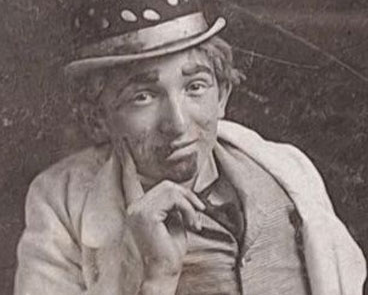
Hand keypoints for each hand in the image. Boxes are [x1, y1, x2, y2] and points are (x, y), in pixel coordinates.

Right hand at [119, 139, 203, 282]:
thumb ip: (175, 202)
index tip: (122, 144)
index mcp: (138, 206)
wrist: (166, 269)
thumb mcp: (176, 219)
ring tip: (195, 223)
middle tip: (199, 215)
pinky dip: (189, 210)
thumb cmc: (171, 248)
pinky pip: (175, 199)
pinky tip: (191, 225)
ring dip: (190, 206)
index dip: (126, 162)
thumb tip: (183, 188)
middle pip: (167, 184)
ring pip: (172, 190)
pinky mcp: (144, 214)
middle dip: (188, 197)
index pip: (130, 180)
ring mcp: (136, 209)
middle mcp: (133, 206)